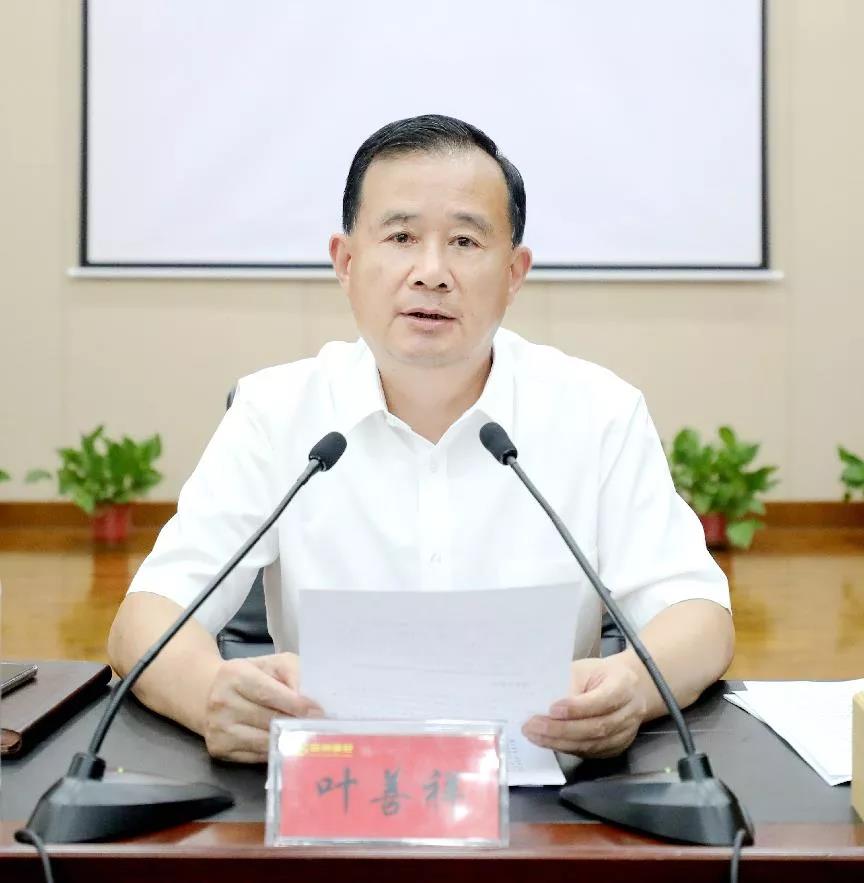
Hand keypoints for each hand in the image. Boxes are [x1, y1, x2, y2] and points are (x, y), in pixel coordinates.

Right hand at [203, 652, 322, 762]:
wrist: (212, 693)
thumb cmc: (252, 676)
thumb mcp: (272, 664)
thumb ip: (293, 674)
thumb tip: (309, 701)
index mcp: (235, 675)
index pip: (269, 693)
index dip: (295, 704)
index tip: (318, 711)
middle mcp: (222, 702)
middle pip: (268, 719)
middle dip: (296, 723)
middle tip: (318, 726)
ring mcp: (218, 729)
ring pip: (264, 741)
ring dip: (288, 740)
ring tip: (306, 737)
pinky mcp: (218, 749)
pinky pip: (255, 756)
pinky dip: (274, 751)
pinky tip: (286, 745)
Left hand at [522, 656, 646, 758]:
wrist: (629, 689)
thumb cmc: (601, 675)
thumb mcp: (585, 669)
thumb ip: (569, 683)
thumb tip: (544, 702)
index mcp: (624, 685)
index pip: (602, 700)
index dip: (578, 707)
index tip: (552, 708)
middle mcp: (629, 712)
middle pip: (597, 727)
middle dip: (562, 729)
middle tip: (534, 726)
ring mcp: (624, 734)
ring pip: (592, 744)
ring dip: (560, 742)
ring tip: (535, 735)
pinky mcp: (616, 748)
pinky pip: (590, 753)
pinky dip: (567, 748)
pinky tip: (549, 742)